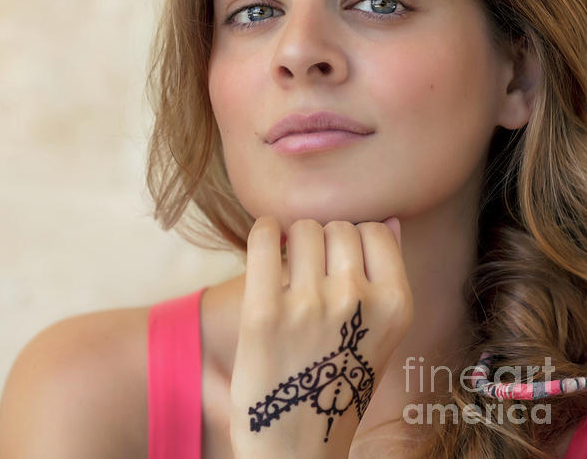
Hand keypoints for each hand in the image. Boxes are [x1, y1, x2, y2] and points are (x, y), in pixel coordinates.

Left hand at [229, 216, 413, 458]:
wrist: (297, 445)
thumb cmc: (336, 384)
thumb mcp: (381, 338)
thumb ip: (387, 277)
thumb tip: (393, 220)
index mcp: (395, 307)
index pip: (376, 230)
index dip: (354, 238)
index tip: (337, 259)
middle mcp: (356, 301)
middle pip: (337, 226)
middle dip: (321, 239)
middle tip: (308, 267)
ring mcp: (309, 306)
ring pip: (302, 229)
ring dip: (291, 239)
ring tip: (287, 267)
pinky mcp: (264, 312)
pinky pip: (262, 238)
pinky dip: (262, 231)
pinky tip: (264, 242)